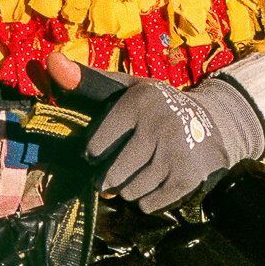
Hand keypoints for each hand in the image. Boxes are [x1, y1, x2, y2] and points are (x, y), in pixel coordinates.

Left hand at [48, 53, 264, 213]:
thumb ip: (85, 81)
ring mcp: (177, 153)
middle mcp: (159, 125)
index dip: (93, 154)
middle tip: (114, 172)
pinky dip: (146, 201)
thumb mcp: (123, 90)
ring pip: (130, 191)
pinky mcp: (189, 177)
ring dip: (127, 190)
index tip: (99, 151)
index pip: (95, 147)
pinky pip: (151, 204)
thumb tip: (50, 61)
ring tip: (136, 174)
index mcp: (138, 101)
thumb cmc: (154, 108)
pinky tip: (153, 183)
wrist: (214, 121)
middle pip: (112, 175)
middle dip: (108, 179)